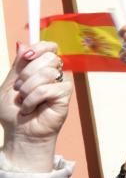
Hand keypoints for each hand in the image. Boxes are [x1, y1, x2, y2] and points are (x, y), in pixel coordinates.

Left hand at [0, 42, 72, 171]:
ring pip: (47, 73)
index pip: (48, 47)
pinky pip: (48, 88)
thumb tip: (22, 44)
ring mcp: (60, 84)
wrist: (19, 132)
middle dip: (27, 73)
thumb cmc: (13, 112)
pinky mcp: (64, 95)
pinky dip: (33, 99)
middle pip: (48, 57)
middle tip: (19, 89)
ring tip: (24, 101)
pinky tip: (31, 107)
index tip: (27, 56)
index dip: (39, 47)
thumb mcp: (9, 84)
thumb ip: (18, 65)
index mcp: (40, 68)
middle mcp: (53, 73)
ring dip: (27, 89)